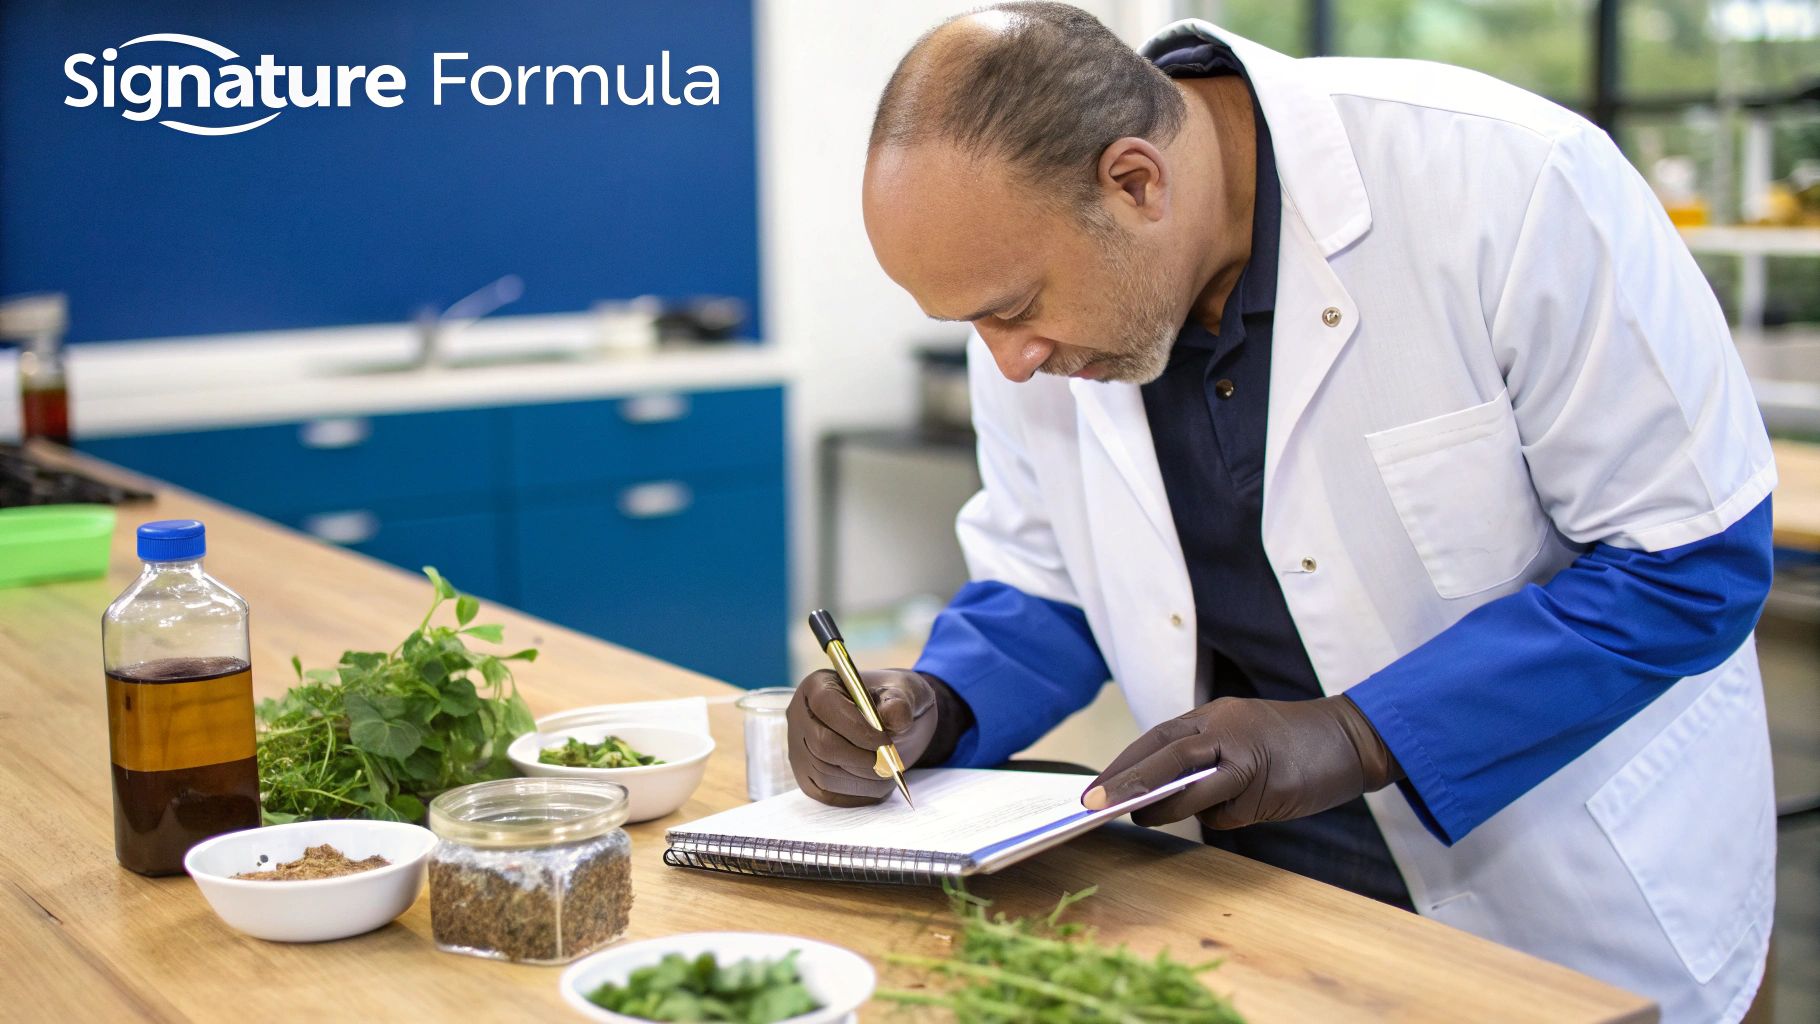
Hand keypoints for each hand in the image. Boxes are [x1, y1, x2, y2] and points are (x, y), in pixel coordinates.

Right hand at [786, 668, 939, 806]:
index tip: (885, 742)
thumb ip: (900, 702)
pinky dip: (856, 794)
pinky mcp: (806, 776)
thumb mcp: (904, 692)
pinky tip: (878, 785)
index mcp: (818, 685)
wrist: (890, 724)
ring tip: (889, 773)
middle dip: (861, 759)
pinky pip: (826, 793)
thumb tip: (894, 716)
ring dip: (863, 780)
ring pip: (824, 773)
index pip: (825, 705)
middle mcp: (800, 716)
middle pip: (821, 744)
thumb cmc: (893, 702)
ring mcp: (799, 749)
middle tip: (890, 764)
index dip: (856, 727)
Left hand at [1081, 695, 1402, 828]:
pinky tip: (1225, 816)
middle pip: (1163, 751)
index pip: (1156, 739)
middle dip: (1125, 779)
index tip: (1093, 789)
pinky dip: (1219, 817)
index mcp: (1213, 716)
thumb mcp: (1241, 744)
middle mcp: (1224, 727)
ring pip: (1189, 777)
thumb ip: (1204, 766)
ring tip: (1138, 817)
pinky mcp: (1268, 782)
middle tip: (1092, 804)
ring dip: (1160, 802)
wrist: (1353, 738)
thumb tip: (1163, 802)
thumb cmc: (1292, 745)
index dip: (1123, 764)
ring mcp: (1245, 752)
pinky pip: (1228, 809)